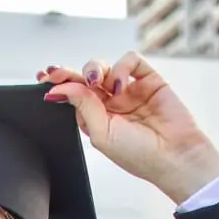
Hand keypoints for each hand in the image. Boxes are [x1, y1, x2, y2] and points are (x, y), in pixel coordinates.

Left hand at [37, 53, 218, 205]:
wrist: (174, 157)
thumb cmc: (139, 155)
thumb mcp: (101, 134)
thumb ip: (82, 108)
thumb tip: (60, 88)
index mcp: (96, 118)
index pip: (73, 96)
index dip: (59, 84)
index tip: (43, 77)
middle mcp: (111, 102)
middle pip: (84, 78)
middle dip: (68, 73)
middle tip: (56, 72)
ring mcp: (130, 90)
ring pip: (104, 67)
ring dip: (94, 69)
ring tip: (97, 83)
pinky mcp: (149, 80)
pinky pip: (131, 61)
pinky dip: (122, 67)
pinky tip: (121, 86)